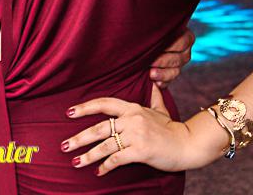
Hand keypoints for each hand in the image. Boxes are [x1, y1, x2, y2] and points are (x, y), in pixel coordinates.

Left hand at [63, 85, 194, 174]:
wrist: (188, 144)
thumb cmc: (172, 128)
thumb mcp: (161, 109)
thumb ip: (154, 95)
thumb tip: (153, 80)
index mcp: (133, 108)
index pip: (104, 104)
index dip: (85, 107)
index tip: (69, 112)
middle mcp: (132, 119)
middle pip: (99, 128)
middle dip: (79, 138)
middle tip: (64, 145)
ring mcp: (136, 135)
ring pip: (105, 146)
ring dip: (88, 156)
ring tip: (75, 162)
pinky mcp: (140, 151)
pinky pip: (117, 159)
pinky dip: (106, 166)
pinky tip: (98, 172)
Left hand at [149, 28, 193, 87]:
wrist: (146, 36)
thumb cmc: (151, 27)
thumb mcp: (156, 25)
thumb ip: (157, 29)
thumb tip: (149, 29)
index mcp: (186, 37)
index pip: (182, 43)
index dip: (169, 47)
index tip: (155, 47)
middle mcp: (185, 51)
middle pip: (178, 59)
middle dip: (163, 61)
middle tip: (150, 62)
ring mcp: (179, 64)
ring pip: (175, 71)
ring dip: (163, 74)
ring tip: (151, 74)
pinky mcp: (171, 74)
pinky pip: (169, 81)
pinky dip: (162, 83)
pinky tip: (155, 84)